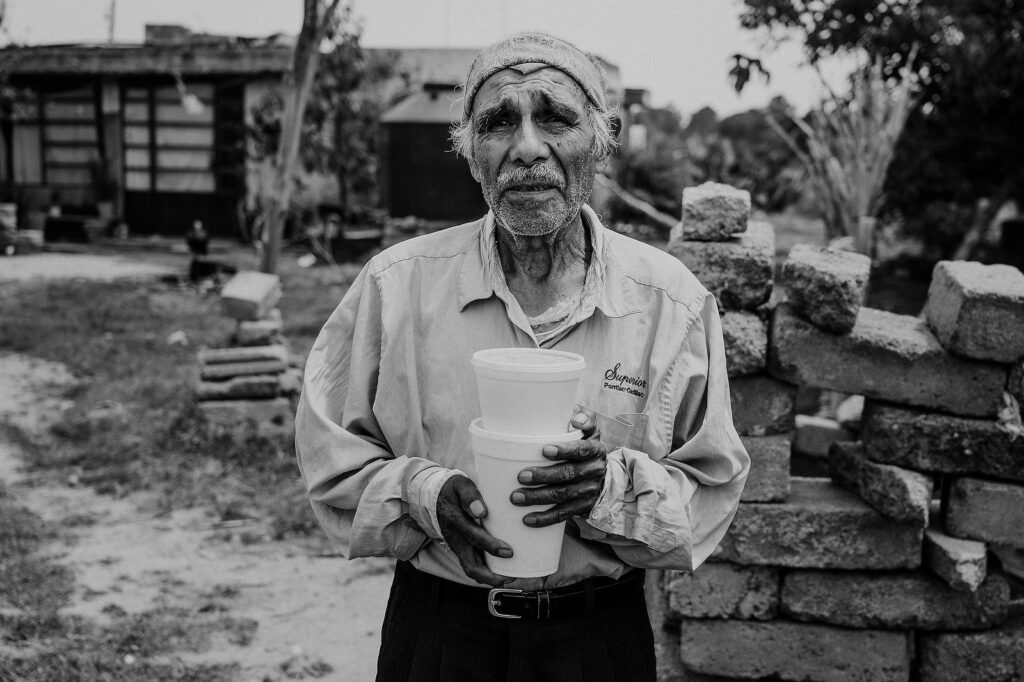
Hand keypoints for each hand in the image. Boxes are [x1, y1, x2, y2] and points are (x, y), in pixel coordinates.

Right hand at [436, 474, 513, 586]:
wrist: (435, 496)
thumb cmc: (453, 489)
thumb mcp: (461, 485)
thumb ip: (470, 495)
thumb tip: (481, 510)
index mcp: (455, 520)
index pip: (472, 536)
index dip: (490, 546)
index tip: (509, 551)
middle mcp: (455, 538)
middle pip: (470, 564)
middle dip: (491, 574)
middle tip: (511, 576)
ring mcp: (457, 546)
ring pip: (471, 569)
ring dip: (489, 578)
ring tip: (510, 579)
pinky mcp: (461, 549)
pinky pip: (472, 566)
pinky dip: (487, 573)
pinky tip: (503, 573)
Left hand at [510, 410, 608, 527]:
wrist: (602, 474)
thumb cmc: (585, 446)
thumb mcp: (589, 430)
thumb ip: (584, 419)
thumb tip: (575, 418)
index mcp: (595, 449)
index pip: (581, 450)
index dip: (564, 451)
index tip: (544, 451)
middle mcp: (595, 470)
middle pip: (569, 474)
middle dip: (544, 476)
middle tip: (521, 476)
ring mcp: (589, 491)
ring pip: (563, 495)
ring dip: (538, 497)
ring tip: (516, 497)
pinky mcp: (582, 507)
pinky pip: (563, 514)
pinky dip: (544, 518)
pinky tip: (527, 519)